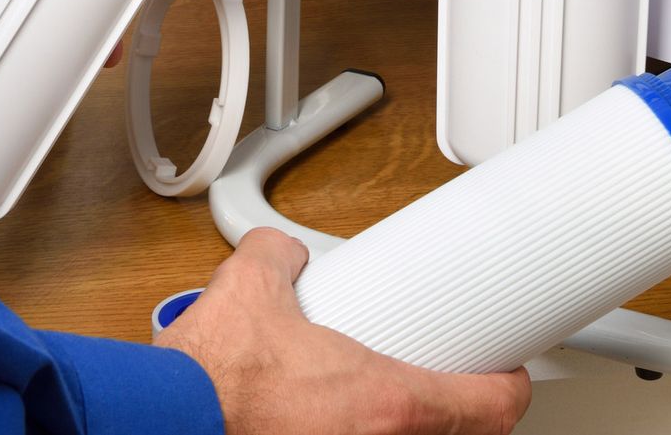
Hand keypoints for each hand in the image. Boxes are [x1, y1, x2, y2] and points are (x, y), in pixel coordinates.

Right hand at [157, 229, 530, 434]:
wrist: (162, 423)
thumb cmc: (212, 380)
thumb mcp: (253, 287)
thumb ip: (279, 259)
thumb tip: (278, 254)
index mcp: (389, 402)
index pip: (493, 408)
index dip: (508, 387)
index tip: (505, 374)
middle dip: (453, 414)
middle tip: (443, 386)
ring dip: (402, 430)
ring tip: (377, 408)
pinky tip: (323, 425)